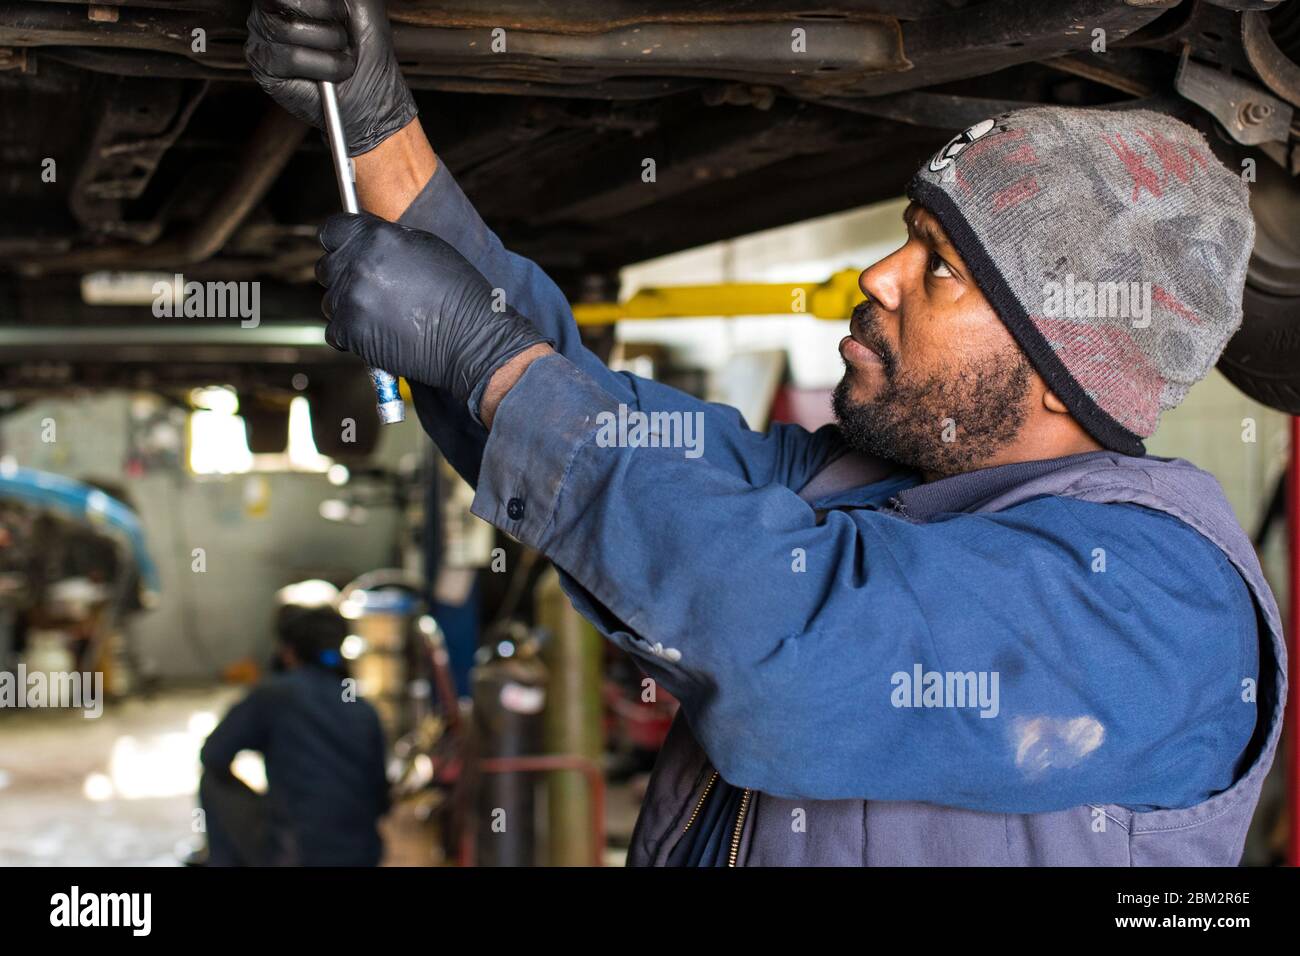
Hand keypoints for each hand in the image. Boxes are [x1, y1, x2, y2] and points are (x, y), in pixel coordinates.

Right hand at [245, 0, 416, 155]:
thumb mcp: (360, 5)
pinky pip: (290, 57)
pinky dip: (323, 67)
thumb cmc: (366, 56)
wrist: (373, 100)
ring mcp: (262, 39)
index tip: (340, 11)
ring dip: (329, 43)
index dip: (321, 1)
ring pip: (288, 27)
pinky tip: (330, 74)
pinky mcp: (264, 67)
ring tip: (339, 56)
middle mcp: (269, 12)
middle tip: (341, 35)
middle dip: (325, 16)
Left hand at [317, 213, 552, 417]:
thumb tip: (364, 238)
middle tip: (372, 290)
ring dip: (348, 307)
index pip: (331, 231)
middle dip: (343, 277)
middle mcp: (358, 263)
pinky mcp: (349, 331)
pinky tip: (378, 333)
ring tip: (382, 314)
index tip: (345, 252)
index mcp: (377, 237)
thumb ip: (387, 239)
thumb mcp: (427, 247)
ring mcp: (351, 298)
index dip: (338, 242)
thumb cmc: (457, 294)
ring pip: (330, 300)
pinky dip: (352, 335)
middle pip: (326, 267)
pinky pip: (335, 330)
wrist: (469, 339)